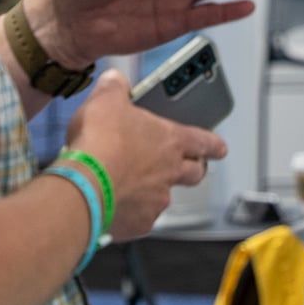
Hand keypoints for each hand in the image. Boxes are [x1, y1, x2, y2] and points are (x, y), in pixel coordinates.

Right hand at [64, 70, 227, 240]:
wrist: (83, 185)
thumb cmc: (99, 143)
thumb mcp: (105, 100)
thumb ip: (114, 88)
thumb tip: (115, 80)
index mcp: (168, 140)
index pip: (203, 141)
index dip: (213, 144)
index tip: (220, 148)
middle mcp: (169, 172)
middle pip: (194, 173)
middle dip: (193, 170)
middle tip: (185, 167)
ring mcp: (155, 201)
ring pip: (163, 197)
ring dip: (152, 192)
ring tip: (129, 185)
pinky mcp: (137, 224)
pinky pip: (140, 219)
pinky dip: (130, 212)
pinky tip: (112, 204)